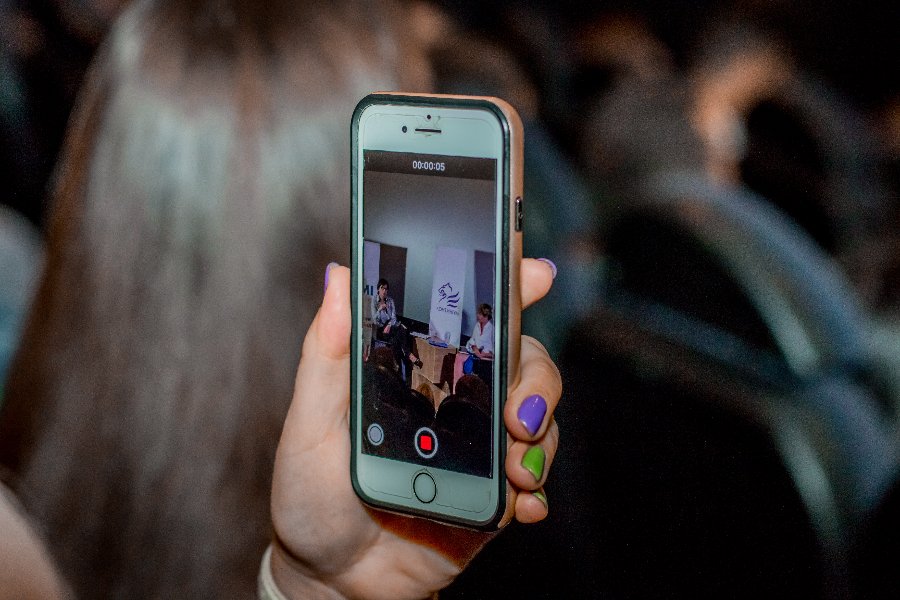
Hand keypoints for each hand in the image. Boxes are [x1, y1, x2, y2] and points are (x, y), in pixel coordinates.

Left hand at [269, 258, 559, 599]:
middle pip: (524, 365)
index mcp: (418, 373)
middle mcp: (456, 403)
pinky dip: (536, 490)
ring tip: (517, 468)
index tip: (537, 271)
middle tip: (519, 412)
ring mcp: (479, 450)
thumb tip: (337, 275)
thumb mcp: (309, 421)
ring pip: (539, 419)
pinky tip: (522, 503)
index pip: (470, 319)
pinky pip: (533, 482)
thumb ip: (326, 354)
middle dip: (538, 380)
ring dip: (541, 437)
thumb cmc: (311, 492)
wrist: (329, 576)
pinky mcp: (491, 497)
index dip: (511, 287)